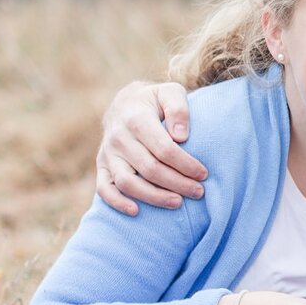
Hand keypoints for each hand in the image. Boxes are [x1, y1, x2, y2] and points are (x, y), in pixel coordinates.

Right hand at [96, 80, 203, 214]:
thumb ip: (178, 108)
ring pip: (128, 183)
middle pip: (150, 169)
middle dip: (177, 183)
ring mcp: (107, 154)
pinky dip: (117, 203)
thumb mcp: (170, 92)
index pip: (164, 149)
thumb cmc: (155, 101)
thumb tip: (181, 136)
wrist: (125, 103)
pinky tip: (136, 211)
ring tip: (178, 203)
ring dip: (154, 197)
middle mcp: (118, 137)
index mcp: (136, 118)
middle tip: (198, 192)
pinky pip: (104, 189)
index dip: (185, 164)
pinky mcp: (102, 166)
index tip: (203, 174)